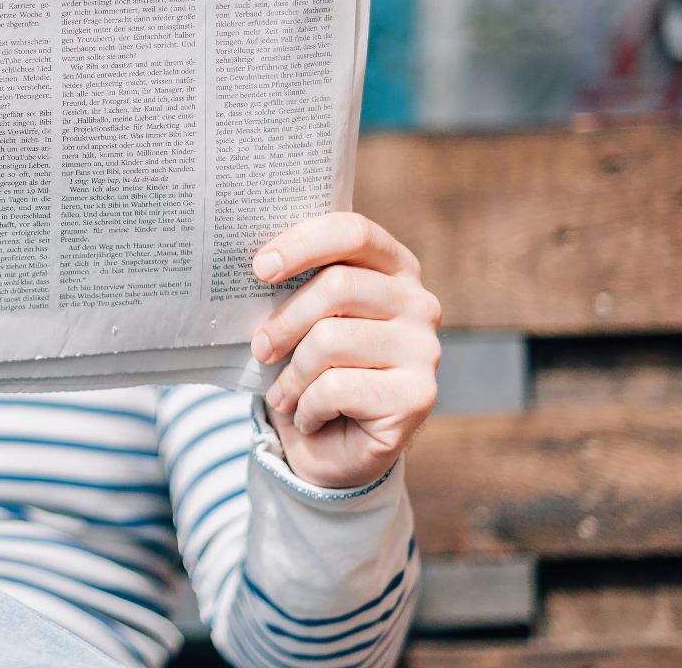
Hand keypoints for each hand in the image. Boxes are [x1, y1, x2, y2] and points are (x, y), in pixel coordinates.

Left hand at [250, 213, 439, 488]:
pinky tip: (309, 417)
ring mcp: (425, 349)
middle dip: (285, 321)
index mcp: (393, 268)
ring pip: (331, 339)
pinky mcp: (418, 395)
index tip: (259, 268)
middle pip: (338, 285)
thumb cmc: (311, 372)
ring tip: (284, 394)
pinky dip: (307, 407)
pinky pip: (337, 387)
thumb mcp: (300, 321)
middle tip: (260, 349)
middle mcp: (419, 303)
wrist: (333, 449)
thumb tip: (256, 265)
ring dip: (292, 375)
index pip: (353, 232)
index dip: (303, 244)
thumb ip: (293, 287)